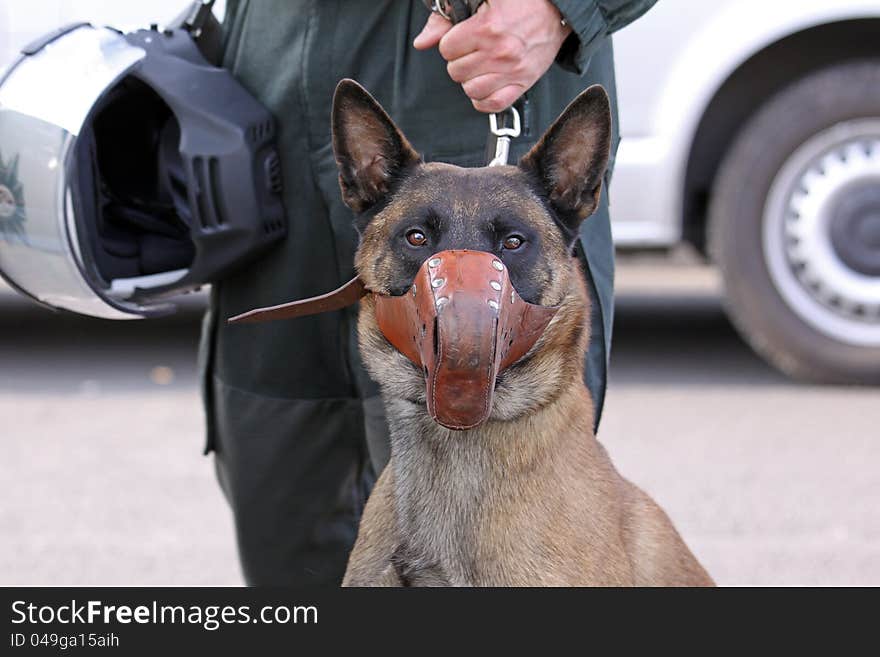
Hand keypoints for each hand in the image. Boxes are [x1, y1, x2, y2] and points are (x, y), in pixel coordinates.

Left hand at [413, 0, 571, 112]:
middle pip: (456, 72)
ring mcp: (512, 71)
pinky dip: (483, 100)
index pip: (447, 49)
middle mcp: (500, 52)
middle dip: (460, 61)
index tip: (462, 38)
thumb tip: (422, 42)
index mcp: (486, 28)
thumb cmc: (521, 2)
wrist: (556, 10)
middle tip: (473, 51)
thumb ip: (445, 19)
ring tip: (480, 67)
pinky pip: (493, 104)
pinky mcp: (523, 83)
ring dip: (470, 81)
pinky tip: (485, 86)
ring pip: (471, 90)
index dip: (450, 43)